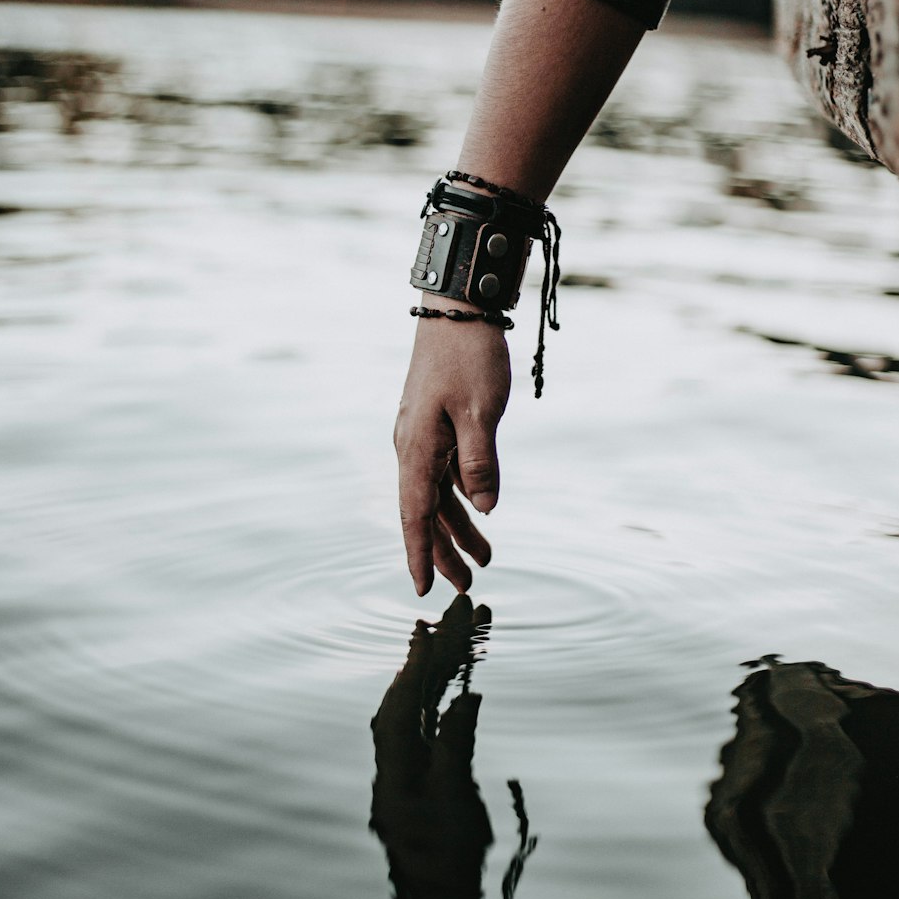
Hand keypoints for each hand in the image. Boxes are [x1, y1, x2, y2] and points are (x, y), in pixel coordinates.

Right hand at [394, 310, 510, 594]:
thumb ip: (481, 463)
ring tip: (484, 558)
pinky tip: (480, 509)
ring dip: (457, 526)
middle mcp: (412, 445)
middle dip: (445, 550)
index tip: (425, 590)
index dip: (420, 554)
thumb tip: (486, 508)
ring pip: (436, 493)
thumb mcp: (481, 411)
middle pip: (425, 511)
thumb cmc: (469, 356)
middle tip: (467, 586)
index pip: (415, 514)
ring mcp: (422, 433)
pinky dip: (460, 495)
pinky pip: (444, 471)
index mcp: (416, 447)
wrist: (458, 307)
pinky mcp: (435, 421)